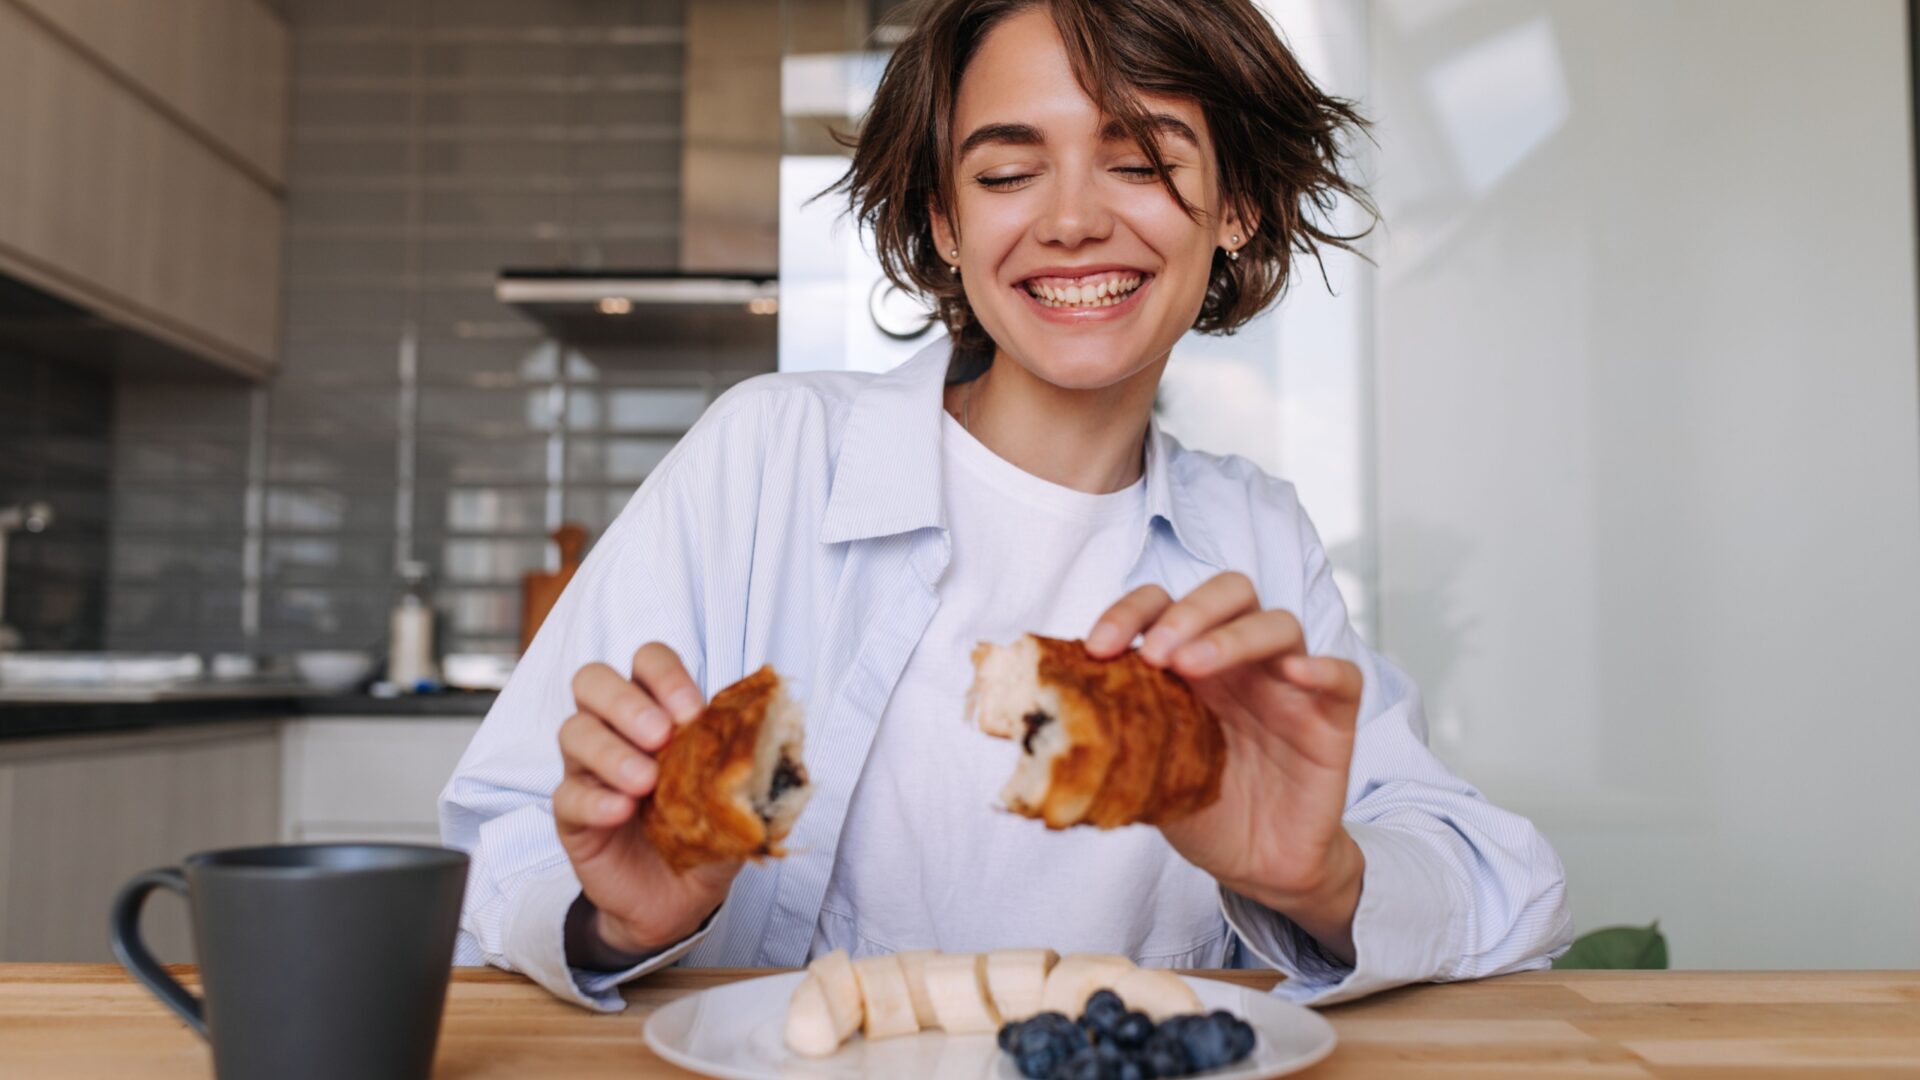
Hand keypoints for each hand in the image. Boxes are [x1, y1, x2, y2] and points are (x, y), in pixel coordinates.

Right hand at [556, 643, 740, 955]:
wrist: (680, 899)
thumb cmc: (705, 834)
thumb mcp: (737, 800)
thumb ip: (748, 768)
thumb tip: (770, 743)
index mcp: (658, 712)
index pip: (647, 662)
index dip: (665, 676)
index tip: (693, 712)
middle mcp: (616, 731)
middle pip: (593, 681)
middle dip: (625, 701)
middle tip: (660, 735)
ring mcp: (588, 770)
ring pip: (574, 732)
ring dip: (611, 750)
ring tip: (646, 781)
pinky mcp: (572, 816)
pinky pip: (568, 795)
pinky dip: (595, 799)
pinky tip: (621, 812)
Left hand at [1087, 574, 1365, 961]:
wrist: (1258, 863)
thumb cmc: (1203, 806)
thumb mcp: (1145, 772)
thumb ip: (1108, 741)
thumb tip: (1034, 734)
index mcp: (1191, 660)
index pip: (1163, 605)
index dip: (1130, 613)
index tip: (1098, 648)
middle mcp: (1240, 659)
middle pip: (1229, 592)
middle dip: (1187, 612)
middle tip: (1158, 655)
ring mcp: (1288, 683)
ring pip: (1278, 623)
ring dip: (1233, 636)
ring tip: (1194, 667)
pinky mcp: (1331, 717)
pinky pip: (1342, 675)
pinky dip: (1321, 666)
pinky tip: (1293, 676)